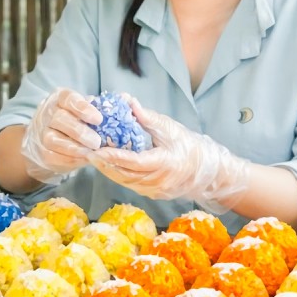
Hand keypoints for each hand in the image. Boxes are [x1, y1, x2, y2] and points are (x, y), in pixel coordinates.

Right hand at [20, 88, 103, 184]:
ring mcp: (42, 133)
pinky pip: (53, 156)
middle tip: (97, 142)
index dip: (83, 108)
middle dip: (80, 132)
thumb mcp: (87, 110)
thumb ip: (104, 106)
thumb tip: (125, 98)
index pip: (68, 98)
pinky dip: (69, 159)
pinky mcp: (42, 151)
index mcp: (60, 98)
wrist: (51, 141)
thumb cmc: (75, 121)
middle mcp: (48, 113)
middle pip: (60, 119)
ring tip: (91, 153)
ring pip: (53, 139)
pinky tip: (82, 160)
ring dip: (74, 148)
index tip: (98, 119)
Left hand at [88, 98, 249, 212]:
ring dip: (108, 171)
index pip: (135, 162)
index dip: (115, 156)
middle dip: (105, 165)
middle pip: (125, 175)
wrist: (208, 170)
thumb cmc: (190, 145)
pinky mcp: (153, 194)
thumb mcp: (170, 128)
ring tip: (93, 158)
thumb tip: (127, 101)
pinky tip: (107, 165)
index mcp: (165, 164)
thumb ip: (147, 118)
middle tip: (88, 153)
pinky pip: (131, 185)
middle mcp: (159, 181)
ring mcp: (155, 191)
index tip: (98, 149)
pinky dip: (118, 175)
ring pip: (125, 182)